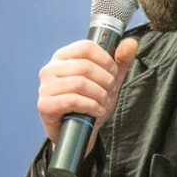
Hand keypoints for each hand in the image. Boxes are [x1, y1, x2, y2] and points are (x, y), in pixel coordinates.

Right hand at [36, 37, 138, 152]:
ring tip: (104, 103)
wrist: (79, 133)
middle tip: (110, 92)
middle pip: (85, 66)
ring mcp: (45, 87)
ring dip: (99, 95)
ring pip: (80, 83)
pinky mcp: (45, 105)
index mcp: (63, 56)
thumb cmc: (91, 101)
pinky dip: (91, 106)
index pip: (86, 47)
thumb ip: (120, 61)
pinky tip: (96, 111)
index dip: (105, 59)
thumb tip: (131, 43)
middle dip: (105, 81)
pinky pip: (72, 100)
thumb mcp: (108, 80)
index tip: (113, 73)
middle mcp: (50, 69)